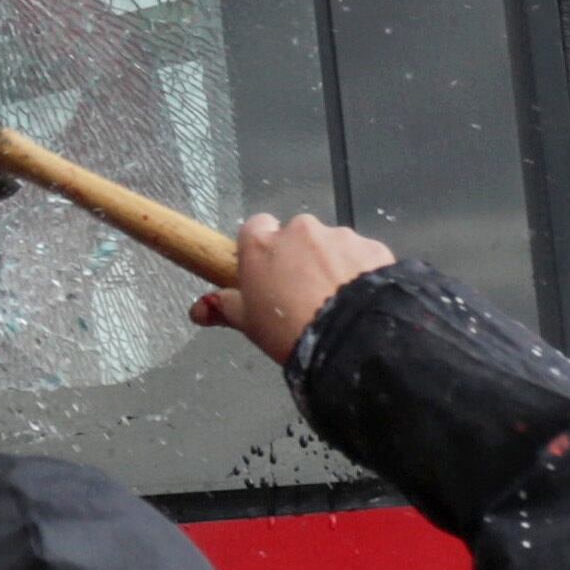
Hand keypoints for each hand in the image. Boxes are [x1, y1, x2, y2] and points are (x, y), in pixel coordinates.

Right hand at [191, 212, 396, 367]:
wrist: (351, 341)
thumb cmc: (290, 332)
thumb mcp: (250, 324)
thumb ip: (224, 308)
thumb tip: (197, 311)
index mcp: (261, 243)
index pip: (254, 228)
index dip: (261, 249)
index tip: (267, 272)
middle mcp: (299, 230)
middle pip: (295, 235)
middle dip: (300, 257)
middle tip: (303, 295)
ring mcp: (338, 235)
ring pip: (331, 244)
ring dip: (331, 264)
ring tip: (335, 302)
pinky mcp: (371, 247)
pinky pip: (361, 256)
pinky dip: (361, 273)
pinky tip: (360, 301)